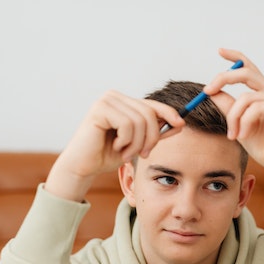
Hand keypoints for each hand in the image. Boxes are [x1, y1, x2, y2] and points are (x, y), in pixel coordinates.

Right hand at [45, 90, 183, 201]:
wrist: (83, 167)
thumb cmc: (107, 155)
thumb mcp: (137, 144)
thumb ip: (155, 133)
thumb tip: (179, 123)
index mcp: (123, 103)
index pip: (152, 104)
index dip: (168, 113)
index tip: (180, 125)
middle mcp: (114, 97)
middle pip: (148, 113)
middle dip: (151, 137)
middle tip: (144, 154)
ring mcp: (106, 101)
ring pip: (140, 120)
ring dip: (137, 143)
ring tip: (126, 153)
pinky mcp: (100, 109)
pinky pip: (127, 124)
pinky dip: (126, 140)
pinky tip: (116, 147)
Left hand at [205, 48, 263, 206]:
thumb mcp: (239, 125)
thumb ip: (228, 108)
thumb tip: (212, 92)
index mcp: (263, 92)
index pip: (248, 68)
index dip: (235, 57)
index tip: (220, 51)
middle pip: (244, 72)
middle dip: (222, 78)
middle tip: (207, 91)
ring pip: (245, 97)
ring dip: (233, 117)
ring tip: (233, 135)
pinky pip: (255, 109)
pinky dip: (244, 124)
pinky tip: (245, 136)